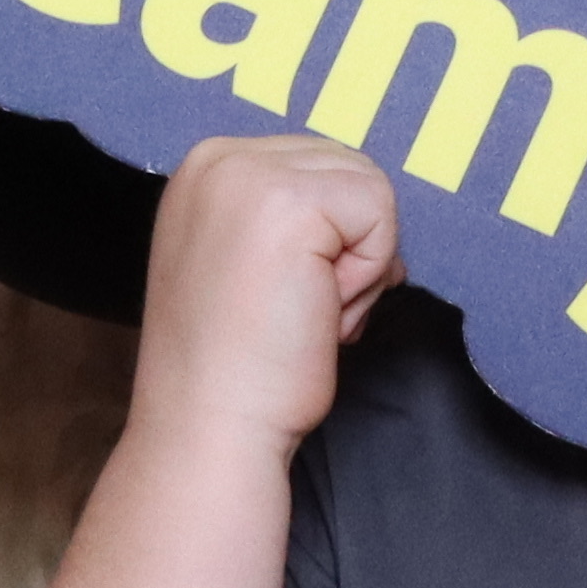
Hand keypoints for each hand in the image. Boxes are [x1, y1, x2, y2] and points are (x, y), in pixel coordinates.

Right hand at [131, 133, 404, 452]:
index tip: (281, 294)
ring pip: (370, 189)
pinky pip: (380, 214)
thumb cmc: (238, 366)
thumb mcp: (251, 260)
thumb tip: (371, 211)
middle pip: (349, 169)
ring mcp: (250, 174)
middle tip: (297, 310)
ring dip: (358, 264)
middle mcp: (219, 159)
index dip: (328, 239)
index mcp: (206, 169)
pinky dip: (367, 274)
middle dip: (347, 247)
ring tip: (303, 312)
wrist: (210, 428)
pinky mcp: (292, 204)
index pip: (318, 167)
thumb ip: (298, 219)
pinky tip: (317, 313)